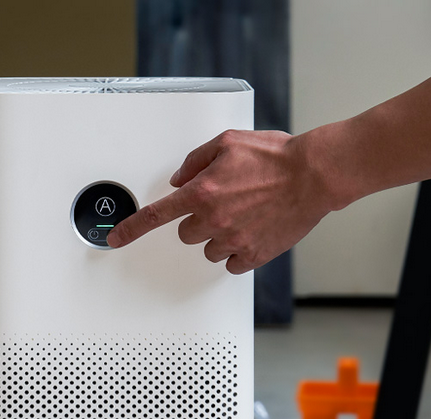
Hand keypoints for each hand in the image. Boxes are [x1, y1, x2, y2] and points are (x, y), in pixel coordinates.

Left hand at [106, 129, 334, 273]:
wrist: (314, 174)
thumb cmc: (276, 156)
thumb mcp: (228, 142)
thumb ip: (195, 161)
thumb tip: (179, 180)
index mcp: (202, 192)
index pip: (154, 216)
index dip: (130, 229)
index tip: (116, 239)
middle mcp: (213, 219)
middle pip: (185, 234)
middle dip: (197, 221)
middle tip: (222, 205)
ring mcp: (234, 240)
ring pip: (209, 249)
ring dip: (218, 237)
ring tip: (243, 215)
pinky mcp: (255, 254)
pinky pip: (232, 263)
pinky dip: (239, 251)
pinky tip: (253, 231)